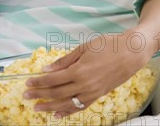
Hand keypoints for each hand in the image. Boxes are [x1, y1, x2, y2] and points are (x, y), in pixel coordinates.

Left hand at [23, 32, 153, 117]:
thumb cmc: (109, 45)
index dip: (38, 83)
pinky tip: (57, 114)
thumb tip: (48, 68)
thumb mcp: (85, 47)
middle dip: (40, 95)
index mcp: (79, 70)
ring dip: (50, 107)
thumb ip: (66, 60)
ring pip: (66, 104)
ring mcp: (92, 92)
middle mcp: (84, 85)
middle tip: (26, 97)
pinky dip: (67, 112)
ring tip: (37, 108)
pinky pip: (80, 107)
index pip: (53, 80)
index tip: (28, 84)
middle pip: (56, 93)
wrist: (132, 53)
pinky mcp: (98, 95)